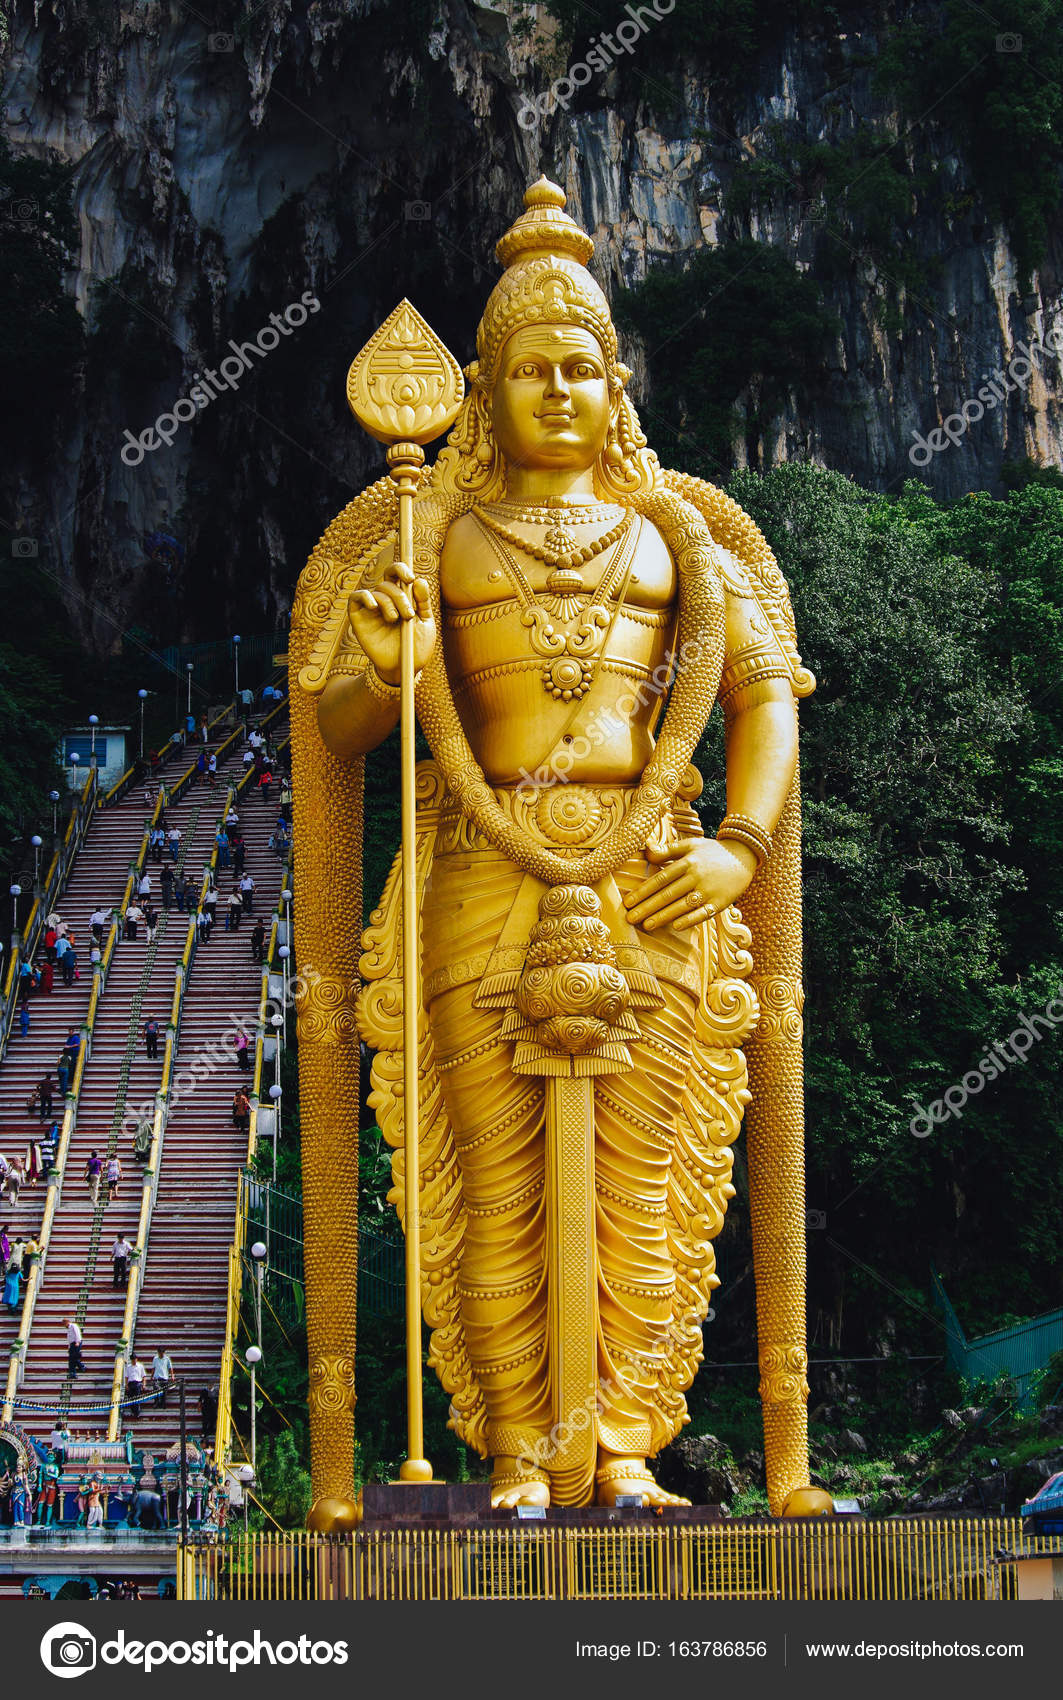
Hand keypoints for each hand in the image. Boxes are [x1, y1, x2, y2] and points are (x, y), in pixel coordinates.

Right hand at [349, 560, 436, 685]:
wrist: (405, 669)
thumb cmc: (416, 647)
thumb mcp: (425, 623)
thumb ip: (422, 602)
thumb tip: (419, 580)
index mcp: (402, 598)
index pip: (396, 574)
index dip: (401, 569)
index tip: (410, 578)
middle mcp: (385, 600)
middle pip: (387, 583)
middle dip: (400, 595)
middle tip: (408, 614)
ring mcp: (371, 609)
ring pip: (376, 591)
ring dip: (388, 602)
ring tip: (395, 620)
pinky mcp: (359, 619)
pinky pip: (355, 598)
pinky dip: (364, 597)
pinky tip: (374, 606)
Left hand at [624, 836, 756, 931]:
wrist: (745, 855)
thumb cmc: (713, 851)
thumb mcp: (691, 844)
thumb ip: (668, 849)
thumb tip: (646, 853)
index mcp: (687, 862)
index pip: (660, 879)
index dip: (643, 891)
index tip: (627, 902)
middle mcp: (696, 876)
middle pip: (668, 894)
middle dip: (647, 907)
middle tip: (630, 918)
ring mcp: (709, 889)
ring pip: (682, 905)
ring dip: (664, 916)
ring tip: (647, 925)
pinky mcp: (721, 901)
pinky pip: (704, 913)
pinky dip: (690, 919)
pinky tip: (676, 926)